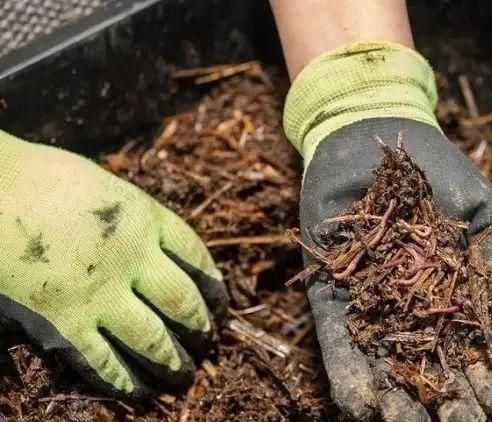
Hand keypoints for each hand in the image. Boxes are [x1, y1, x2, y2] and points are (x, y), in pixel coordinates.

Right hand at [0, 131, 228, 397]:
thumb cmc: (42, 178)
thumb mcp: (107, 188)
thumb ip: (136, 219)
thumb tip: (156, 248)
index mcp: (146, 218)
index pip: (196, 256)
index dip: (213, 283)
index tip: (220, 301)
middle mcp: (134, 257)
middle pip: (182, 301)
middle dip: (200, 326)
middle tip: (208, 341)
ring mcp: (101, 292)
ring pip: (152, 338)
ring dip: (171, 360)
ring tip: (183, 373)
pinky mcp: (64, 321)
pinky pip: (101, 360)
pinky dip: (121, 379)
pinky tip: (135, 390)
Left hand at [283, 42, 491, 420]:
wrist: (375, 137)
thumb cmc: (439, 174)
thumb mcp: (485, 214)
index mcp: (455, 297)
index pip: (474, 350)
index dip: (488, 378)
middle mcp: (412, 311)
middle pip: (430, 367)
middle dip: (448, 401)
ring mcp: (370, 305)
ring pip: (384, 365)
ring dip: (396, 401)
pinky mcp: (330, 294)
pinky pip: (338, 340)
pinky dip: (348, 372)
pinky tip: (360, 405)